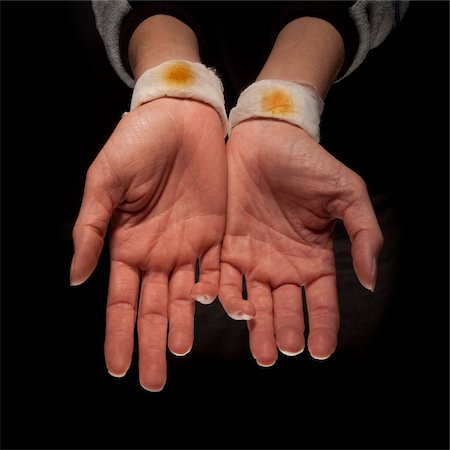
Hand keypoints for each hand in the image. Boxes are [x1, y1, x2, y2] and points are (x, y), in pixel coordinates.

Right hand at [71, 98, 226, 390]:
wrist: (182, 116)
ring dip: (183, 325)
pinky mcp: (217, 233)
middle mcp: (157, 253)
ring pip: (186, 296)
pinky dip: (220, 294)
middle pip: (153, 307)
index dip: (119, 334)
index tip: (117, 368)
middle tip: (153, 380)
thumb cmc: (137, 143)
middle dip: (151, 343)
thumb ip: (92, 230)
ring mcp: (188, 245)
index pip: (121, 300)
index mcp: (127, 244)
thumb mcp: (105, 182)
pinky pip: (218, 271)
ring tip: (182, 353)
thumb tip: (76, 278)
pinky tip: (222, 315)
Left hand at [219, 120, 382, 365]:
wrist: (268, 137)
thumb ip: (364, 235)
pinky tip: (224, 304)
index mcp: (314, 259)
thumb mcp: (347, 194)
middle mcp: (283, 266)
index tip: (320, 351)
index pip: (321, 303)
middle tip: (284, 351)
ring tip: (260, 347)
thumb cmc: (309, 163)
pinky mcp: (226, 245)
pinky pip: (222, 277)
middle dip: (285, 333)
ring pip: (254, 302)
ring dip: (255, 325)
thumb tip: (370, 281)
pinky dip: (222, 293)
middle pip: (285, 309)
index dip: (322, 327)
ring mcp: (253, 258)